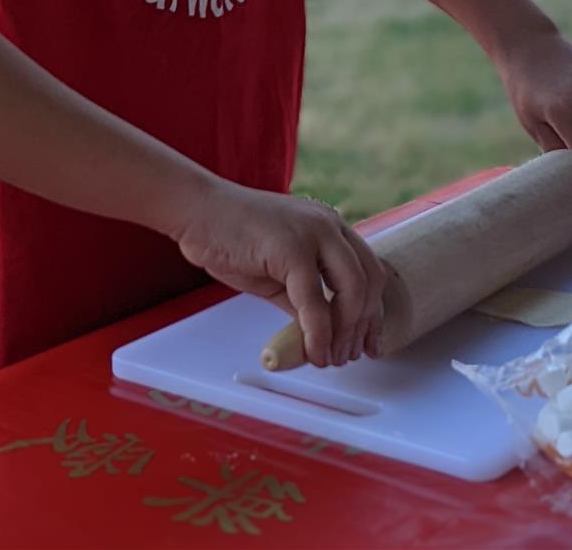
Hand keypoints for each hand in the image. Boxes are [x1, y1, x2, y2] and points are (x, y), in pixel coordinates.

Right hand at [175, 180, 386, 367]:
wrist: (198, 212)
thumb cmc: (232, 238)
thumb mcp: (279, 272)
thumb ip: (304, 297)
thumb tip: (322, 333)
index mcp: (330, 227)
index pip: (370, 270)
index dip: (373, 312)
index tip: (368, 343)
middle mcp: (329, 225)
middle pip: (369, 281)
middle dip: (361, 326)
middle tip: (346, 356)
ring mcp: (313, 233)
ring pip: (351, 290)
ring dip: (344, 333)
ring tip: (330, 359)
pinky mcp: (291, 248)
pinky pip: (314, 301)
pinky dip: (318, 334)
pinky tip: (314, 353)